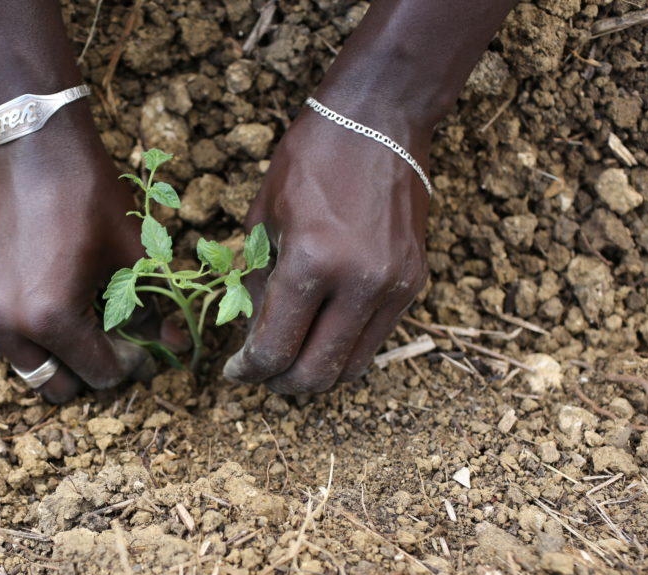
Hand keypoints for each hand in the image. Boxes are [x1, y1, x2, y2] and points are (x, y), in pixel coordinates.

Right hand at [0, 111, 178, 402]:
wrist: (32, 145)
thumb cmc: (87, 194)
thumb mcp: (130, 256)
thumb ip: (152, 311)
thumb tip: (177, 345)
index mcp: (50, 318)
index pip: (99, 373)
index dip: (131, 365)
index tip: (148, 346)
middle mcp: (8, 326)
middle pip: (58, 386)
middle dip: (92, 370)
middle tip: (119, 342)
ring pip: (30, 368)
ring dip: (62, 358)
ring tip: (93, 323)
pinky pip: (10, 342)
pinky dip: (37, 338)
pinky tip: (64, 304)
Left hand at [223, 105, 430, 393]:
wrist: (381, 119)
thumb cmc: (311, 158)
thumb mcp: (264, 218)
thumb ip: (257, 285)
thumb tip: (251, 338)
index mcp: (312, 262)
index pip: (275, 350)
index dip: (248, 371)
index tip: (234, 371)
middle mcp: (360, 283)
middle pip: (316, 374)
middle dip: (280, 383)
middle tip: (260, 373)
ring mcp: (394, 286)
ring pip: (352, 368)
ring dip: (316, 374)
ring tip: (290, 358)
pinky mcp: (414, 282)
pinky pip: (375, 339)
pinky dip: (344, 349)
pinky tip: (321, 333)